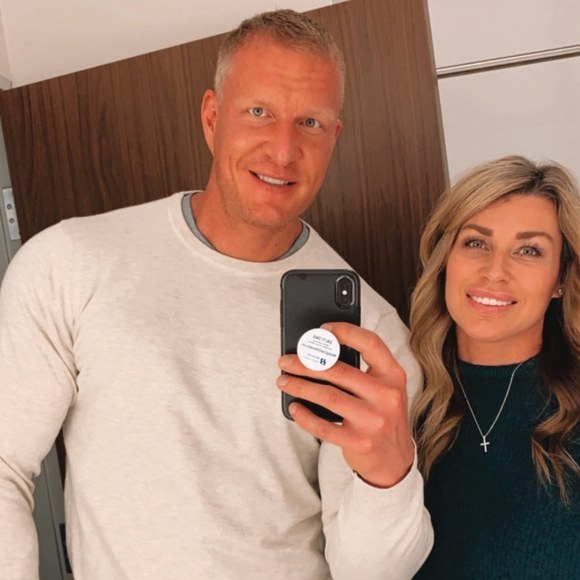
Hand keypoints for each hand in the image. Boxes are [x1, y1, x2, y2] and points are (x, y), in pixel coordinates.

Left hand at [277, 322, 413, 487]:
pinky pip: (323, 426)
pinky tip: (294, 407)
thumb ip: (364, 370)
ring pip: (328, 396)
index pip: (371, 343)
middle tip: (286, 361)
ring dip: (300, 386)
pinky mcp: (359, 441)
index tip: (323, 329)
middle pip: (339, 371)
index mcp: (393, 375)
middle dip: (306, 363)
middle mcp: (386, 396)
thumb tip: (321, 350)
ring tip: (283, 381)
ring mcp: (373, 420)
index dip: (345, 331)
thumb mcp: (385, 388)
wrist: (394, 460)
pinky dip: (304, 415)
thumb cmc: (382, 415)